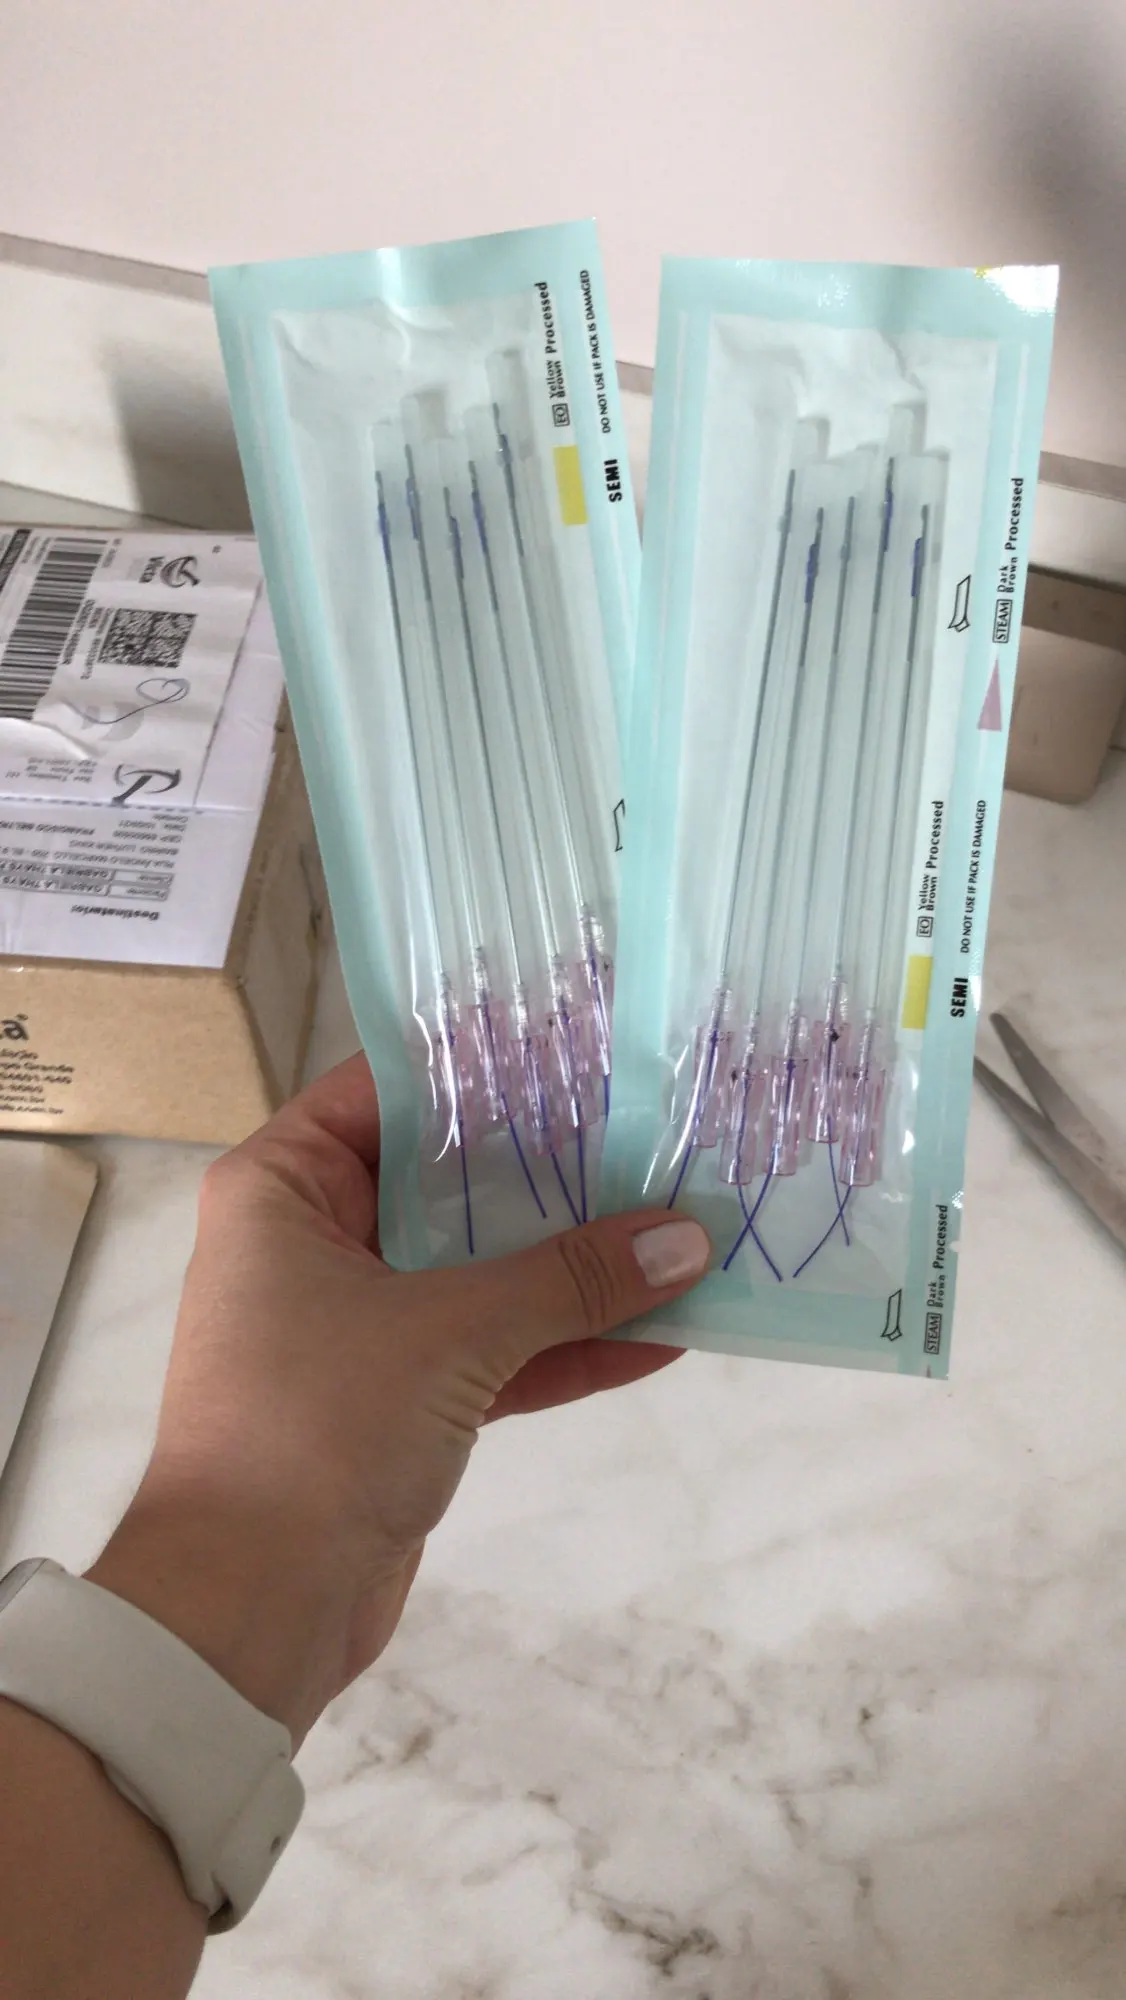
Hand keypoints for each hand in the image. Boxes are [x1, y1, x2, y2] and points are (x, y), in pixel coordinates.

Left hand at [89, 1055, 709, 1744]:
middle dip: (554, 1167)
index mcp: (285, 1188)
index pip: (390, 1088)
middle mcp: (315, 1240)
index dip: (485, 1065)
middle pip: (450, 1177)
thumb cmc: (314, 1427)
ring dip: (575, 1263)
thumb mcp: (452, 1333)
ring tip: (684, 1227)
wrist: (246, 1611)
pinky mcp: (398, 1400)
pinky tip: (663, 1332)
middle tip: (660, 1126)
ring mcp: (360, 1323)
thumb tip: (686, 1237)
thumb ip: (569, 1279)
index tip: (586, 1042)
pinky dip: (564, 1345)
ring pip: (482, 1268)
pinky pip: (494, 1349)